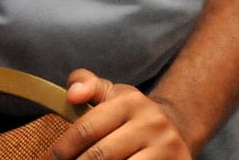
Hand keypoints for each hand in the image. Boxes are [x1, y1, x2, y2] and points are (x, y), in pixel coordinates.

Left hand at [46, 70, 191, 158]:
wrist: (177, 129)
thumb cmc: (133, 117)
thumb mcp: (113, 95)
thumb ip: (88, 86)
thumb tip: (72, 94)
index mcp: (131, 102)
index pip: (86, 129)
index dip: (61, 150)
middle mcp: (152, 123)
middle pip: (99, 156)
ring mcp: (166, 147)